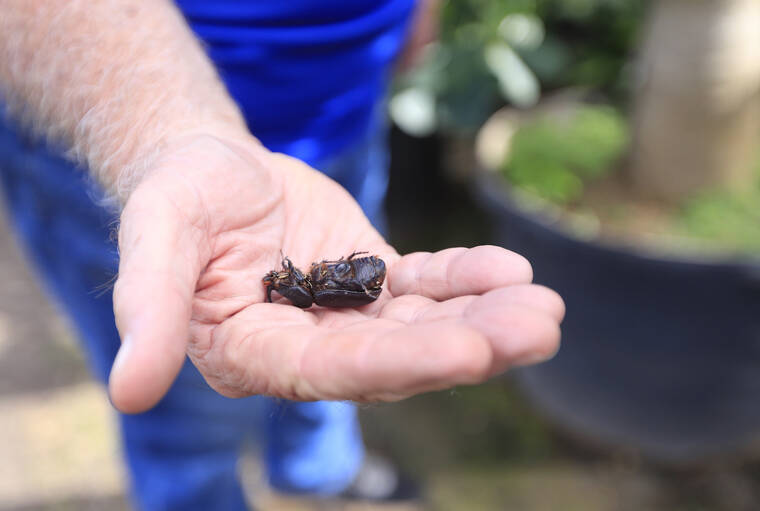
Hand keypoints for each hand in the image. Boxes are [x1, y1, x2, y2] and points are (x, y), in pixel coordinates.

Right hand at [108, 134, 563, 412]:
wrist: (208, 166)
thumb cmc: (175, 198)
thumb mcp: (153, 240)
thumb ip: (147, 308)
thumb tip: (129, 390)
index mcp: (255, 352)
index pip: (333, 368)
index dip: (399, 361)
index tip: (470, 351)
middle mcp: (308, 345)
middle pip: (395, 356)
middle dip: (467, 344)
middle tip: (539, 329)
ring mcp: (346, 313)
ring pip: (422, 325)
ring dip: (484, 317)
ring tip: (544, 308)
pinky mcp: (370, 278)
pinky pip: (425, 284)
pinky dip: (466, 278)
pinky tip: (509, 270)